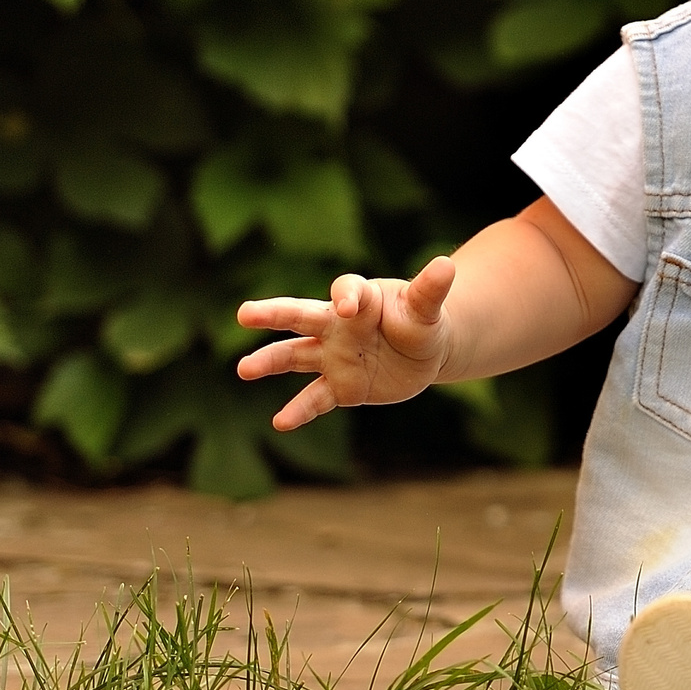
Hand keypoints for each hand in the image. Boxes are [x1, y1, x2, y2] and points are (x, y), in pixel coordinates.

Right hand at [234, 257, 458, 431]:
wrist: (424, 352)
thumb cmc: (421, 321)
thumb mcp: (428, 308)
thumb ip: (431, 290)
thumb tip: (446, 266)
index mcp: (360, 299)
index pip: (345, 290)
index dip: (346, 296)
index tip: (348, 307)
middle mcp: (337, 326)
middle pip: (301, 315)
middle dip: (274, 314)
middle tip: (244, 313)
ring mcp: (334, 356)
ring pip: (296, 356)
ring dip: (270, 362)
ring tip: (244, 369)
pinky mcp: (340, 386)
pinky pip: (316, 398)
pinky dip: (299, 411)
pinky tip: (280, 423)